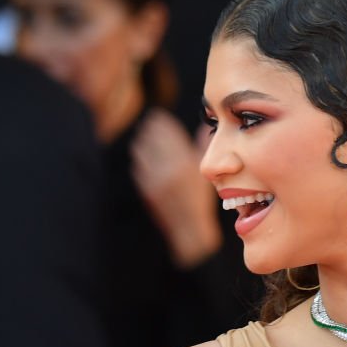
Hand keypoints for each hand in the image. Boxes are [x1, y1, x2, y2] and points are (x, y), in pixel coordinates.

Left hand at [131, 109, 221, 267]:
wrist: (189, 229)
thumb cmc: (202, 201)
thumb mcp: (207, 173)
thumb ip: (203, 149)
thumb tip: (205, 129)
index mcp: (184, 163)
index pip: (167, 135)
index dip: (161, 123)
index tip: (157, 116)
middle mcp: (168, 169)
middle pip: (152, 141)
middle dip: (150, 131)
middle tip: (149, 123)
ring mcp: (155, 180)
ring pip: (142, 153)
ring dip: (142, 144)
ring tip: (143, 138)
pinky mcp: (147, 189)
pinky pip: (139, 168)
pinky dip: (140, 161)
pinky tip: (142, 159)